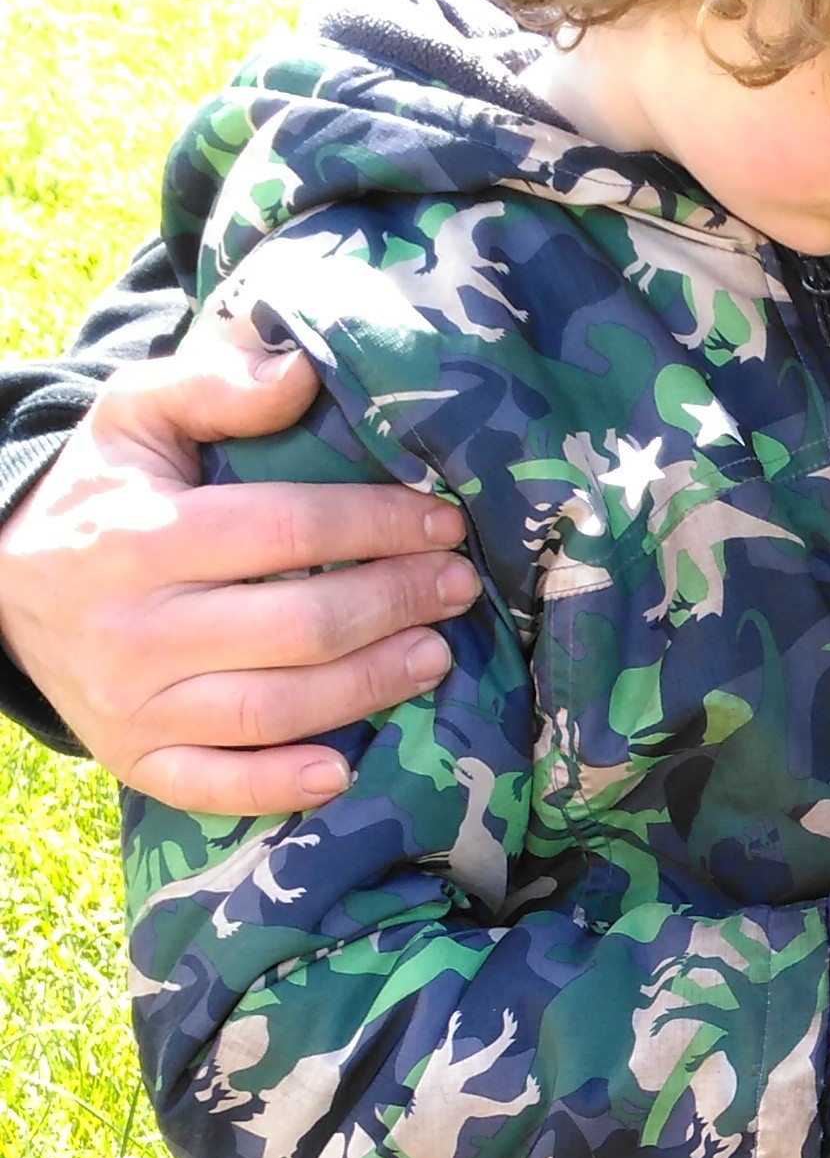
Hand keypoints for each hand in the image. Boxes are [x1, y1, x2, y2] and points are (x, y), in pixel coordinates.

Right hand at [0, 313, 480, 811]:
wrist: (1, 580)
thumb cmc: (100, 491)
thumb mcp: (135, 416)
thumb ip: (215, 386)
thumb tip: (304, 371)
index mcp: (138, 537)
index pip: (284, 532)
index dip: (376, 526)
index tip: (443, 523)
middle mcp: (134, 629)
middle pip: (296, 628)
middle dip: (393, 605)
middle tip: (457, 588)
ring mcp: (130, 705)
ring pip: (273, 711)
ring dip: (369, 687)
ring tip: (436, 655)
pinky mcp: (133, 758)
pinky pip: (215, 786)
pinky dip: (281, 786)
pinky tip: (345, 770)